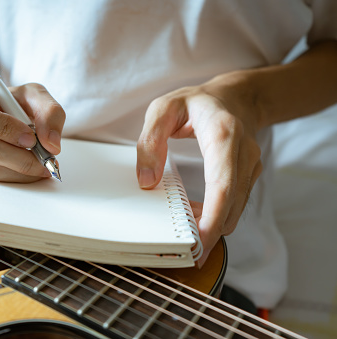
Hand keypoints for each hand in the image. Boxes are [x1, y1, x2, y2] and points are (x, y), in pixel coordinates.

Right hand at [0, 71, 64, 181]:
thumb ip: (48, 111)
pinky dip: (3, 175)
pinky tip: (16, 168)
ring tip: (36, 167)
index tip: (31, 138)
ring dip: (14, 170)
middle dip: (19, 158)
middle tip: (44, 161)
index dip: (5, 128)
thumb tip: (51, 144)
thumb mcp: (27, 93)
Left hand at [136, 73, 262, 265]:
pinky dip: (217, 216)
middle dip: (211, 232)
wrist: (234, 98)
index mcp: (223, 134)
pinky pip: (235, 204)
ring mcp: (250, 167)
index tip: (200, 242)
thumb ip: (150, 141)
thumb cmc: (195, 103)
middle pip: (232, 204)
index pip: (223, 184)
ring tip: (185, 234)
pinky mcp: (248, 176)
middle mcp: (243, 153)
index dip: (213, 217)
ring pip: (235, 209)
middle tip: (187, 253)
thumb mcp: (162, 109)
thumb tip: (147, 181)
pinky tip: (195, 216)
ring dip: (213, 225)